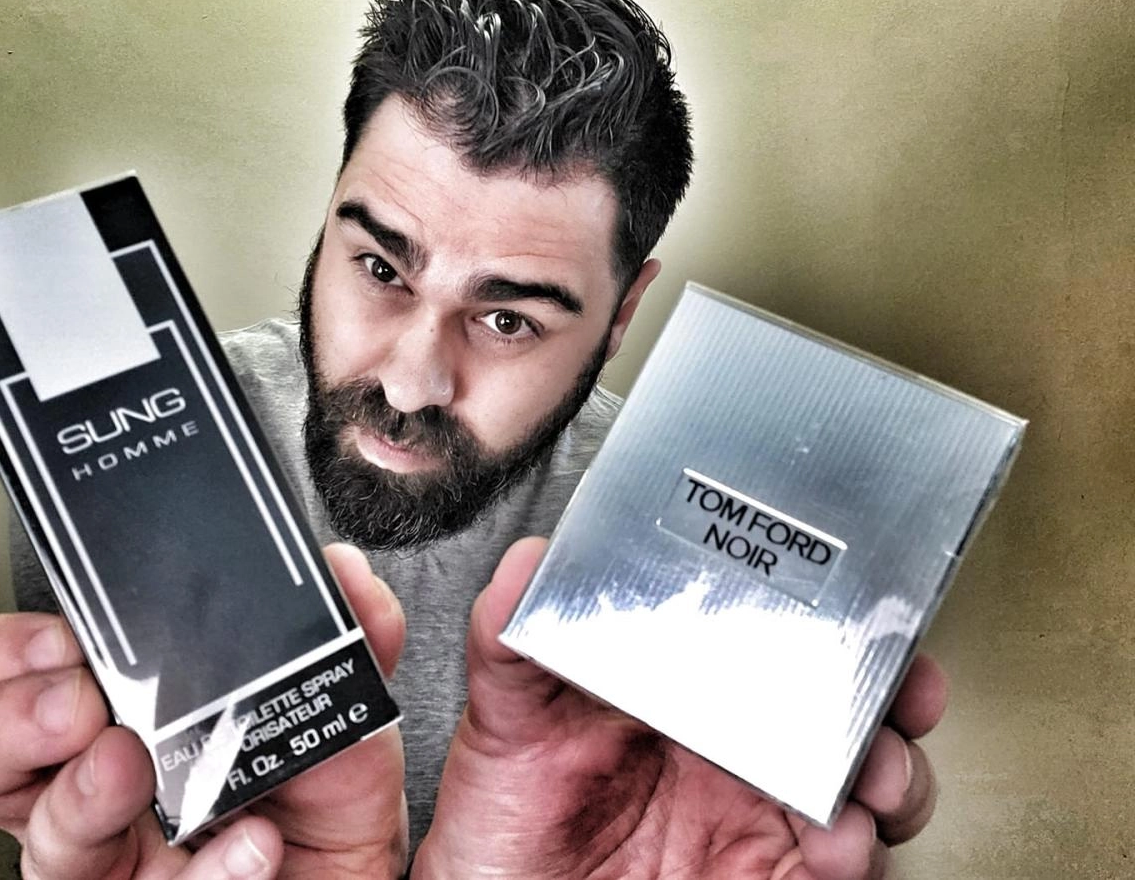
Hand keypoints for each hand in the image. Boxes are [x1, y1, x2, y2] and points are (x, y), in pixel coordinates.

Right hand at [0, 544, 406, 878]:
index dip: (12, 651)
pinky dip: (205, 876)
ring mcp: (116, 860)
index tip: (61, 636)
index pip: (17, 672)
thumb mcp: (340, 698)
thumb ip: (354, 632)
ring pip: (41, 843)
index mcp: (123, 713)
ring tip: (131, 765)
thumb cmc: (329, 790)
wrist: (359, 875)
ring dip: (80, 798)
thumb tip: (346, 571)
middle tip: (74, 705)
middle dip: (7, 720)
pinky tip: (251, 845)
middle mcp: (96, 786)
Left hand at [413, 537, 945, 879]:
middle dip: (892, 691)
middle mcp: (733, 750)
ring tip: (874, 770)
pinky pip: (842, 864)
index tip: (861, 604)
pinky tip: (841, 840)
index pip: (775, 641)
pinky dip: (860, 851)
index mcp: (685, 694)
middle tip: (903, 684)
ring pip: (865, 784)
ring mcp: (756, 817)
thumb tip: (530, 561)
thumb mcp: (506, 718)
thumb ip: (513, 637)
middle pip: (843, 706)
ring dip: (891, 772)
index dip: (830, 621)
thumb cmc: (505, 823)